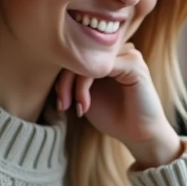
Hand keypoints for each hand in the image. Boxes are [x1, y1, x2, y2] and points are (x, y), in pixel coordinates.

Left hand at [54, 43, 182, 168]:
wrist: (139, 135)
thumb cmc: (114, 117)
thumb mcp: (85, 95)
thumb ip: (72, 79)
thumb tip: (47, 65)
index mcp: (107, 56)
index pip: (77, 52)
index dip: (61, 75)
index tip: (59, 102)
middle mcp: (118, 50)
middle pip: (79, 52)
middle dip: (64, 81)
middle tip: (62, 105)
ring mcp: (127, 54)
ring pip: (86, 58)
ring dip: (73, 85)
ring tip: (75, 107)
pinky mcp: (133, 63)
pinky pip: (99, 66)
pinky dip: (84, 86)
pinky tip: (84, 105)